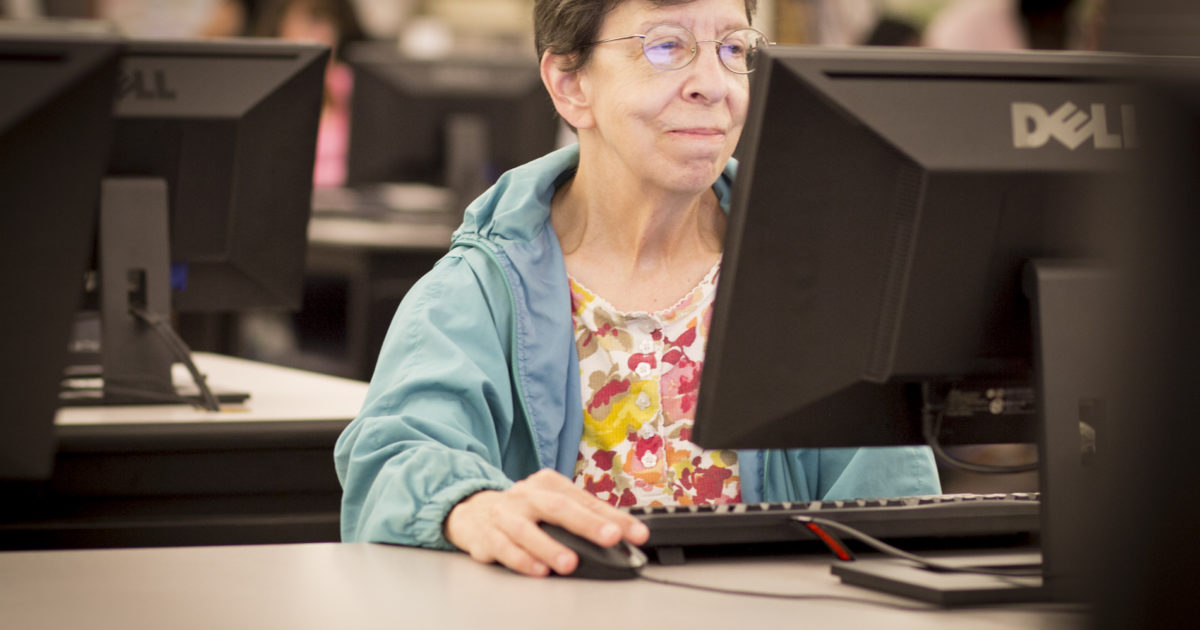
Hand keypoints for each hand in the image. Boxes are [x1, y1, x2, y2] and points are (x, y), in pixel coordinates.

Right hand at [443, 468, 649, 576]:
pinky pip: (504, 549)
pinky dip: (522, 560)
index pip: (586, 500)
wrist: (472, 511)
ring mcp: (505, 515)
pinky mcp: (487, 536)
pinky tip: (538, 570)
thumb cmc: (523, 509)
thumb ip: (584, 516)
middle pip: (559, 507)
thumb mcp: (552, 503)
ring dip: (550, 547)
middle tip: (611, 537)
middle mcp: (526, 495)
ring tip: (570, 563)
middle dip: (588, 524)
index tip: (637, 533)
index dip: (614, 517)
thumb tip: (623, 533)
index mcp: (548, 483)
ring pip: (528, 530)